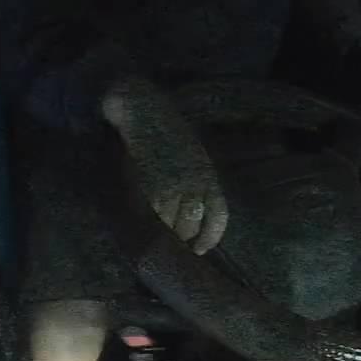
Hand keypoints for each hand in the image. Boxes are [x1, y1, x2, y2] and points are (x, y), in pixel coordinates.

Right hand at [102, 77, 228, 254]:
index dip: (210, 237)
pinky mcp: (149, 184)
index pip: (218, 216)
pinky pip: (153, 215)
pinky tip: (142, 227)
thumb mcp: (192, 155)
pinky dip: (149, 225)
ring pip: (172, 224)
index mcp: (208, 175)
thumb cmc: (166, 132)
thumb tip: (191, 213)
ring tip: (154, 241)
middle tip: (172, 248)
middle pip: (192, 224)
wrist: (144, 110)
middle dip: (183, 239)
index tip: (199, 249)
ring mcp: (172, 185)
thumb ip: (196, 182)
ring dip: (164, 235)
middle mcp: (195, 183)